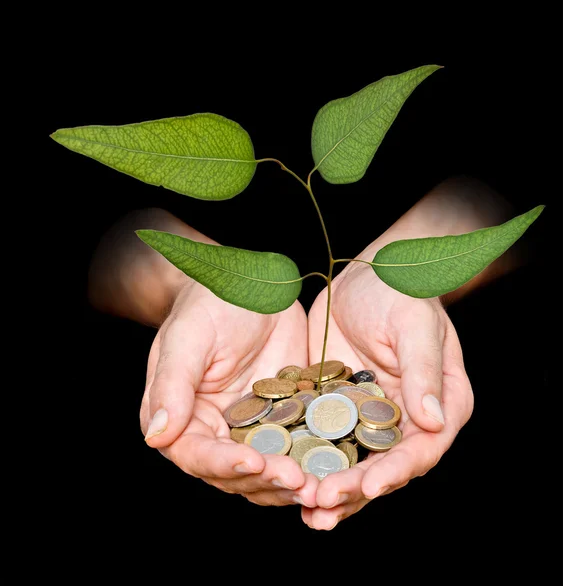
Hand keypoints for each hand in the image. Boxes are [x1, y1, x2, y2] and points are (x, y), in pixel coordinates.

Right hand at [140, 280, 317, 507]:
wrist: (252, 284)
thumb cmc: (211, 304)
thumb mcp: (188, 338)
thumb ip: (172, 386)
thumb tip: (158, 436)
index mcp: (184, 417)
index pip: (197, 455)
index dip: (224, 464)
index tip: (253, 463)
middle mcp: (216, 431)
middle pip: (237, 474)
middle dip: (267, 482)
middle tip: (300, 482)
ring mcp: (253, 428)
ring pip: (269, 471)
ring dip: (292, 483)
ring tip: (322, 487)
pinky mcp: (286, 419)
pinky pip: (299, 447)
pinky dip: (314, 460)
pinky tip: (337, 466)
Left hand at [303, 259, 473, 528]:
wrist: (365, 273)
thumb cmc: (400, 291)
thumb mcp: (414, 325)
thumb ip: (423, 372)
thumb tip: (433, 422)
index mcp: (440, 405)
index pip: (421, 448)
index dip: (395, 471)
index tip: (368, 487)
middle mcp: (407, 419)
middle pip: (384, 466)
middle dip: (355, 490)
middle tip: (323, 507)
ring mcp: (371, 417)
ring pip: (353, 461)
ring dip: (331, 487)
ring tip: (307, 512)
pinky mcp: (339, 408)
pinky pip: (325, 440)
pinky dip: (310, 460)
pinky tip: (287, 476)